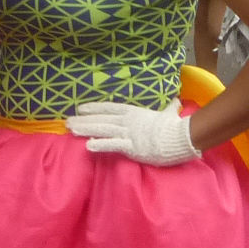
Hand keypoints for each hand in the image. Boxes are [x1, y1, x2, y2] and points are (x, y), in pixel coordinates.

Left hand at [66, 102, 198, 166]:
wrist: (181, 137)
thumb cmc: (175, 126)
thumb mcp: (170, 114)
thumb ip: (169, 108)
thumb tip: (175, 101)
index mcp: (135, 112)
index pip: (110, 108)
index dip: (94, 108)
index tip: (81, 108)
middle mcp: (128, 121)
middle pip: (102, 119)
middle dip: (84, 120)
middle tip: (67, 121)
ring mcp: (129, 133)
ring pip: (103, 129)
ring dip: (86, 129)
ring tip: (71, 129)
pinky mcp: (132, 146)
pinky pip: (113, 145)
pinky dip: (100, 144)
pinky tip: (87, 145)